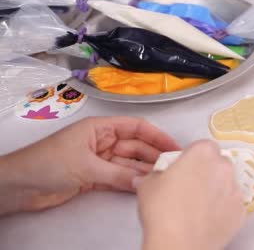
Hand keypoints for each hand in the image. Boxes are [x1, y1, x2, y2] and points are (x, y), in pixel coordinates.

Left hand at [0, 116, 179, 214]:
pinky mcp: (94, 178)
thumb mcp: (86, 166)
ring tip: (163, 178)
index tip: (173, 146)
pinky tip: (145, 186)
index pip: (136, 127)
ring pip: (129, 164)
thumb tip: (144, 180)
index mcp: (100, 128)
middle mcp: (102, 141)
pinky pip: (119, 178)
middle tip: (172, 166)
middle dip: (153, 155)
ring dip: (144, 171)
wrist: (19, 185)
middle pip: (135, 146)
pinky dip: (131, 182)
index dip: (156, 135)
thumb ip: (117, 175)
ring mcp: (99, 160)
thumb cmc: (46, 162)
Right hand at [137, 140, 245, 249]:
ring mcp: (235, 190)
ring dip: (216, 190)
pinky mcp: (241, 211)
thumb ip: (155, 174)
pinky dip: (222, 210)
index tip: (183, 168)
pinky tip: (206, 219)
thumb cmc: (162, 211)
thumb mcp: (147, 185)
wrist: (179, 243)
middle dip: (206, 172)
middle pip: (217, 163)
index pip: (201, 147)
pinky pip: (232, 205)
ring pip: (227, 184)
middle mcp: (224, 167)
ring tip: (197, 207)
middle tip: (189, 187)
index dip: (191, 157)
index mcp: (203, 153)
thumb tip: (153, 177)